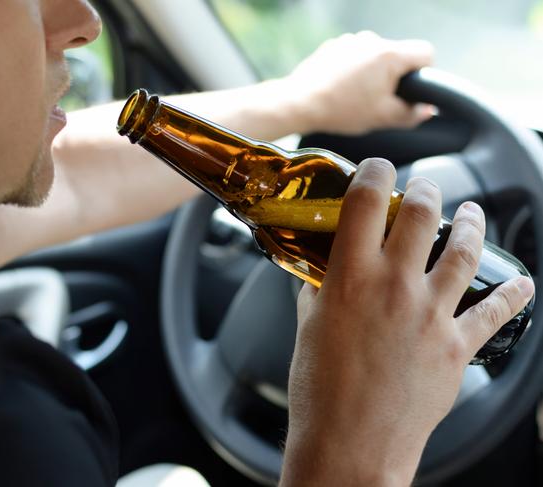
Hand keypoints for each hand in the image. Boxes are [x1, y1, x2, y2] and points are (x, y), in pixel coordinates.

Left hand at [279, 31, 433, 134]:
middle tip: (379, 101)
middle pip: (398, 55)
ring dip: (372, 74)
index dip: (425, 73)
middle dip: (394, 77)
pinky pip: (354, 56)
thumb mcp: (382, 118)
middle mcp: (372, 40)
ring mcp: (351, 40)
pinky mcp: (334, 46)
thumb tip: (426, 110)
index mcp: (389, 54)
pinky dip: (353, 70)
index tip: (412, 90)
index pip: (426, 53)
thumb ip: (411, 114)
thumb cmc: (341, 110)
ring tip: (355, 97)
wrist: (300, 103)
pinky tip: (341, 89)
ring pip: (374, 56)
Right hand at [280, 158, 534, 485]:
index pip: (366, 201)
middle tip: (423, 188)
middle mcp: (394, 286)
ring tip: (471, 212)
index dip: (374, 172)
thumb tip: (324, 271)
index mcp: (350, 278)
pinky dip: (513, 294)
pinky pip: (496, 311)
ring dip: (471, 222)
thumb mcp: (308, 329)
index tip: (377, 168)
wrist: (350, 446)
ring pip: (464, 249)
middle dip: (425, 189)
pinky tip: (520, 283)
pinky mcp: (457, 346)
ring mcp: (431, 314)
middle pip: (422, 213)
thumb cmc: (320, 392)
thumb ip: (318, 291)